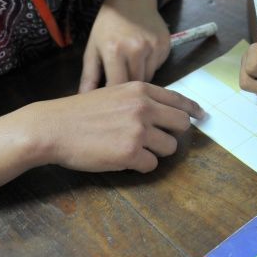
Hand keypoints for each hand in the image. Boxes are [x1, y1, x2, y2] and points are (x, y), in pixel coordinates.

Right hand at [33, 81, 203, 173]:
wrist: (54, 127)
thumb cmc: (81, 112)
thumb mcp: (114, 93)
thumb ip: (140, 99)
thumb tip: (165, 112)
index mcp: (141, 90)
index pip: (179, 100)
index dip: (193, 111)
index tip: (202, 117)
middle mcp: (144, 107)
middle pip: (182, 125)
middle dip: (172, 134)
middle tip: (156, 140)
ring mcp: (139, 130)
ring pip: (169, 148)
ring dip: (154, 152)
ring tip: (131, 149)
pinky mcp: (130, 153)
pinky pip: (151, 165)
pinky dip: (139, 166)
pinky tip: (121, 158)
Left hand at [80, 0, 169, 91]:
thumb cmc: (108, 24)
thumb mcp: (93, 47)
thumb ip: (89, 76)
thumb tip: (84, 99)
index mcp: (114, 51)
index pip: (117, 85)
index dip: (114, 94)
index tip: (110, 95)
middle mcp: (136, 49)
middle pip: (134, 83)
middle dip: (127, 84)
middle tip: (121, 78)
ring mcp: (153, 47)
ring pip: (148, 77)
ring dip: (139, 76)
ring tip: (131, 65)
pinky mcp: (165, 46)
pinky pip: (158, 67)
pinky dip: (150, 67)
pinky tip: (143, 56)